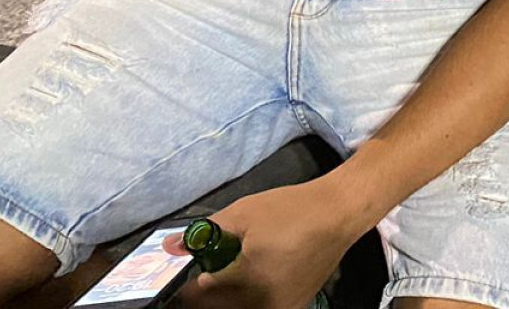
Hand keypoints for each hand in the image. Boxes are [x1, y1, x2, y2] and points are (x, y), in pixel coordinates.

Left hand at [169, 177, 373, 307]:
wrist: (338, 214)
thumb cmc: (290, 210)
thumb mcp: (243, 213)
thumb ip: (204, 232)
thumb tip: (171, 246)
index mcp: (247, 282)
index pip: (201, 295)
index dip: (188, 284)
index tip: (188, 270)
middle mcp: (264, 304)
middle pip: (219, 307)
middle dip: (207, 293)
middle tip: (205, 270)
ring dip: (227, 297)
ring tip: (230, 271)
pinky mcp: (295, 306)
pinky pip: (261, 308)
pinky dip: (249, 298)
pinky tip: (253, 276)